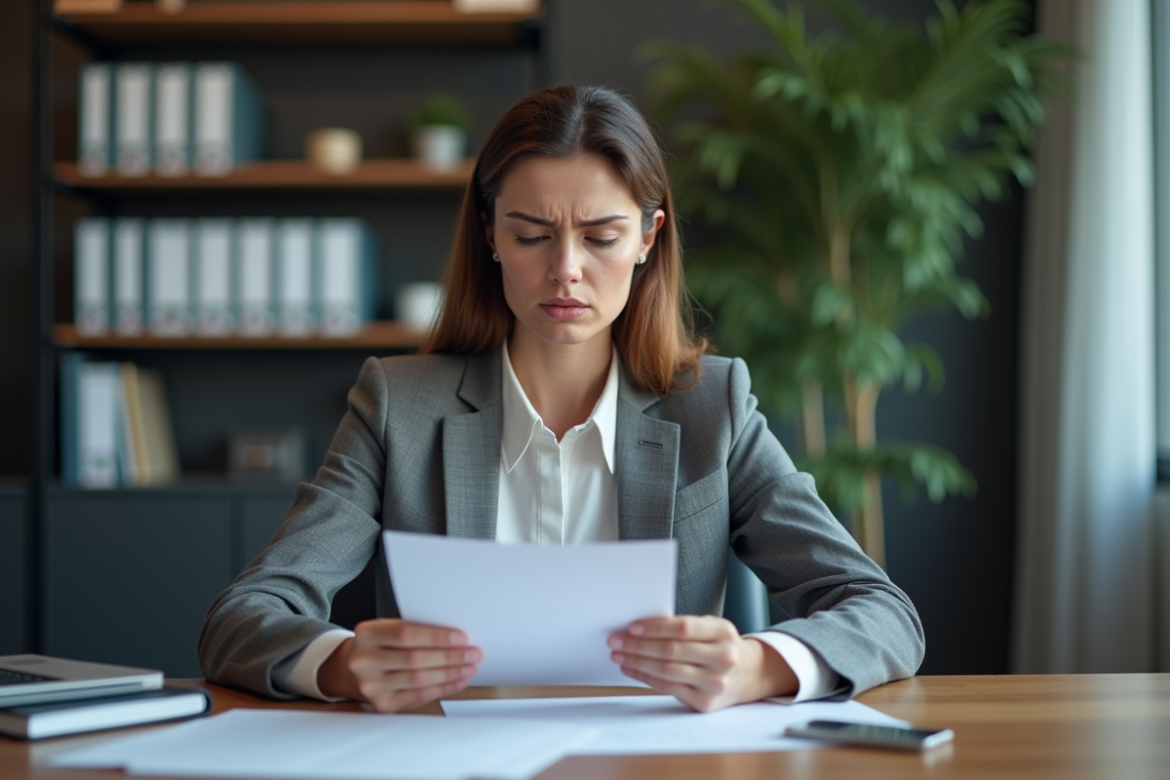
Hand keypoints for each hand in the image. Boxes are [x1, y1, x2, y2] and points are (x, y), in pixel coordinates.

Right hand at [317, 619, 481, 711]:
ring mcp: (371, 686)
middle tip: (473, 653)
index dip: (436, 636)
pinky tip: (457, 681)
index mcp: (366, 634)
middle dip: (449, 657)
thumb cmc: (380, 645)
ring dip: (450, 674)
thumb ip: (414, 630)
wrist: (354, 669)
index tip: (461, 637)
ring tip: (469, 667)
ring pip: (419, 680)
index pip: (405, 634)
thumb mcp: (388, 629)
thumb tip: (456, 638)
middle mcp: (364, 661)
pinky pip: (418, 696)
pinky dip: (443, 688)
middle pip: (415, 659)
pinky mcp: (382, 704)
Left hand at [608, 616, 797, 711]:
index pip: (684, 628)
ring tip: (619, 655)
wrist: (750, 675)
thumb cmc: (722, 646)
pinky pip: (667, 688)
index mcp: (723, 632)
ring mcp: (715, 683)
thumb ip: (685, 626)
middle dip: (638, 645)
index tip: (632, 627)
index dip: (655, 627)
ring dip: (637, 662)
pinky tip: (633, 669)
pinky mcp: (705, 702)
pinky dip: (645, 678)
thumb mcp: (713, 628)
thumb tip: (642, 627)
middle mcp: (722, 658)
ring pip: (667, 671)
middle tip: (616, 641)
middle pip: (671, 651)